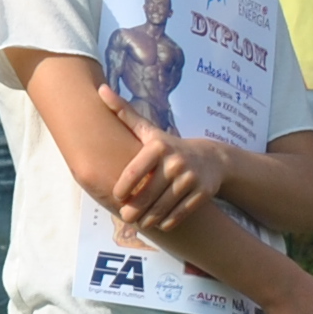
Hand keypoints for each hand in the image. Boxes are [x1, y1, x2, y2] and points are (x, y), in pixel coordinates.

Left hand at [101, 91, 236, 234]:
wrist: (211, 158)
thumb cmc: (170, 146)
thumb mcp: (148, 131)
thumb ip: (123, 113)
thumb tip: (100, 89)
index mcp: (159, 146)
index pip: (134, 173)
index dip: (122, 189)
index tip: (116, 197)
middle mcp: (176, 162)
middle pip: (147, 195)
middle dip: (133, 210)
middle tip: (124, 216)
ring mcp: (191, 179)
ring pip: (162, 208)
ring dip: (148, 220)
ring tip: (138, 222)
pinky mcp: (202, 194)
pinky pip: (180, 214)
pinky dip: (167, 222)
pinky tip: (158, 224)